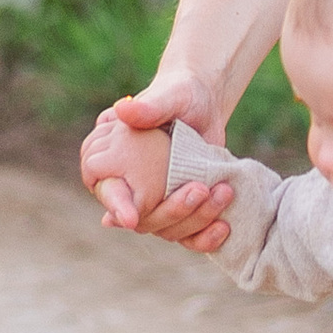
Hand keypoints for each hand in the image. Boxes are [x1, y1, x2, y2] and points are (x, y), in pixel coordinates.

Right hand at [78, 76, 238, 249]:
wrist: (204, 105)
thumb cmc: (179, 94)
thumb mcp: (169, 95)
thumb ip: (149, 107)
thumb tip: (123, 110)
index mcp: (116, 164)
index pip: (109, 191)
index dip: (117, 205)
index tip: (129, 218)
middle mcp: (134, 190)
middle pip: (144, 220)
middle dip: (173, 210)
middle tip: (200, 189)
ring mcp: (158, 204)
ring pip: (169, 231)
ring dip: (196, 220)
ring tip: (223, 193)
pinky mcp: (183, 211)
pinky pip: (188, 237)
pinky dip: (205, 238)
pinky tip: (224, 227)